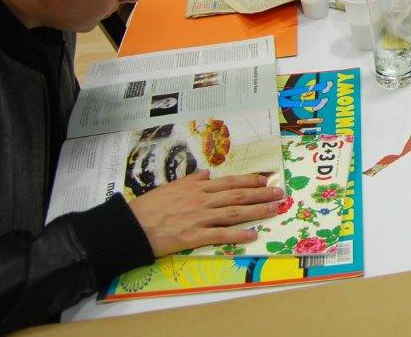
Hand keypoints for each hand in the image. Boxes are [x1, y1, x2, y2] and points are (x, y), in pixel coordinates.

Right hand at [129, 171, 284, 256]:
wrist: (131, 226)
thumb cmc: (148, 206)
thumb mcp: (171, 186)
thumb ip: (191, 180)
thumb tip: (206, 173)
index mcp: (197, 187)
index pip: (229, 182)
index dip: (249, 181)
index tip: (264, 179)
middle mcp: (202, 200)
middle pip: (238, 196)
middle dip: (261, 194)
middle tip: (279, 193)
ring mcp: (200, 218)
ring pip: (234, 213)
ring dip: (257, 210)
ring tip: (275, 209)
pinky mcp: (194, 236)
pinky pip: (221, 235)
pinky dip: (238, 234)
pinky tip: (253, 234)